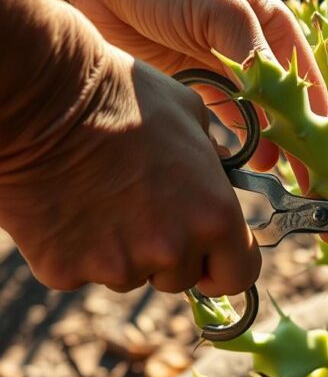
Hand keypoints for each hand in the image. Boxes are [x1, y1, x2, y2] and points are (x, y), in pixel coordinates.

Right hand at [0, 46, 261, 295]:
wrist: (41, 102)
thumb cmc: (122, 98)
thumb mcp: (190, 116)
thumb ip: (215, 158)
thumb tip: (223, 170)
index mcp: (215, 216)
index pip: (238, 275)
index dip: (223, 268)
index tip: (210, 260)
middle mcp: (173, 249)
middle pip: (181, 278)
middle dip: (168, 254)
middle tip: (141, 209)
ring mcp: (118, 266)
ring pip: (131, 277)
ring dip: (122, 252)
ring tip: (100, 199)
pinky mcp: (67, 271)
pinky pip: (82, 272)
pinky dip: (76, 250)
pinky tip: (68, 208)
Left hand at [66, 0, 327, 173]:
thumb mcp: (222, 13)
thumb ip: (254, 56)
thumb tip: (283, 102)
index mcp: (275, 29)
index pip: (308, 80)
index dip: (319, 117)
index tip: (324, 153)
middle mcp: (257, 52)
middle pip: (287, 103)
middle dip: (296, 139)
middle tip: (305, 177)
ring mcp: (228, 70)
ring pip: (258, 116)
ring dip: (268, 145)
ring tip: (275, 175)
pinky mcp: (198, 84)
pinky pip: (224, 118)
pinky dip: (235, 140)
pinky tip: (242, 160)